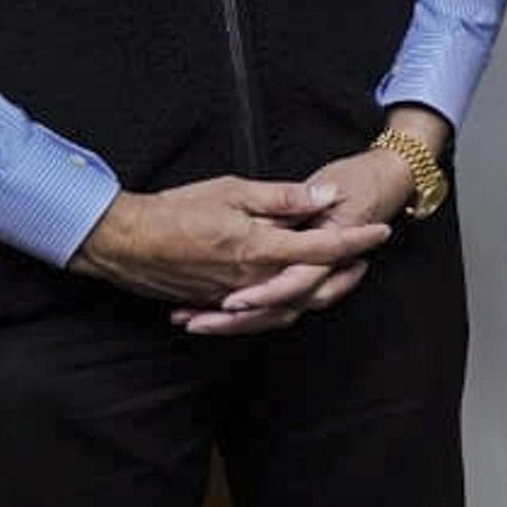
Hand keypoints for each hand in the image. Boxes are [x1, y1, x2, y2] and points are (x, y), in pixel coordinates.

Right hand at [71, 177, 389, 308]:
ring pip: (289, 307)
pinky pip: (260, 315)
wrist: (125, 242)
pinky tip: (290, 292)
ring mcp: (234, 298)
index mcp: (261, 250)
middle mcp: (253, 282)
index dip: (357, 239)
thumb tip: (327, 196)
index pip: (324, 247)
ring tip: (338, 274)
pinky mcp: (217, 305)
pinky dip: (282, 306)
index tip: (381, 231)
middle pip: (314, 288)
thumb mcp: (233, 191)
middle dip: (346, 274)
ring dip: (318, 293)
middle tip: (366, 258)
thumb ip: (284, 198)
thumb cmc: (177, 210)